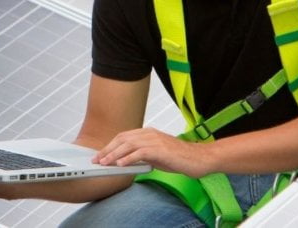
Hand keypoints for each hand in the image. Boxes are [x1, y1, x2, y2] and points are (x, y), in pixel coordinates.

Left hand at [93, 127, 212, 177]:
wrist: (199, 158)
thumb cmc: (180, 158)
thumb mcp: (156, 156)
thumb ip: (141, 156)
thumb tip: (125, 162)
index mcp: (148, 133)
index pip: (123, 137)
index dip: (110, 146)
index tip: (100, 155)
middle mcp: (149, 134)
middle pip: (122, 139)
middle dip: (107, 150)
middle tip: (97, 160)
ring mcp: (155, 140)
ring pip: (129, 144)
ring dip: (114, 154)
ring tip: (105, 163)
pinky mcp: (161, 149)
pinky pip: (141, 152)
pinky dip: (129, 158)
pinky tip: (121, 165)